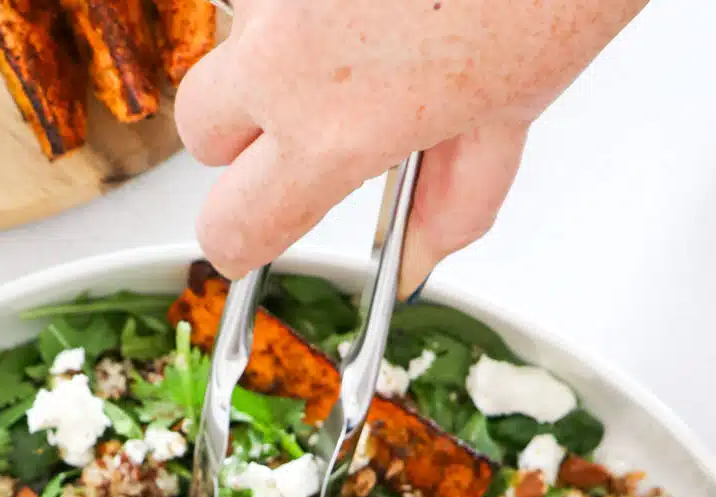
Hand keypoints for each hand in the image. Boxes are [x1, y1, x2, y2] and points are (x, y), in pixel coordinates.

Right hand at [176, 0, 646, 294]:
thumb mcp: (513, 106)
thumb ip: (453, 195)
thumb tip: (419, 254)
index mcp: (334, 129)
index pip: (234, 223)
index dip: (242, 240)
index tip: (250, 237)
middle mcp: (282, 53)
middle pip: (202, 127)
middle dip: (245, 133)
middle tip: (312, 119)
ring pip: (238, 33)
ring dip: (280, 40)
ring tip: (368, 19)